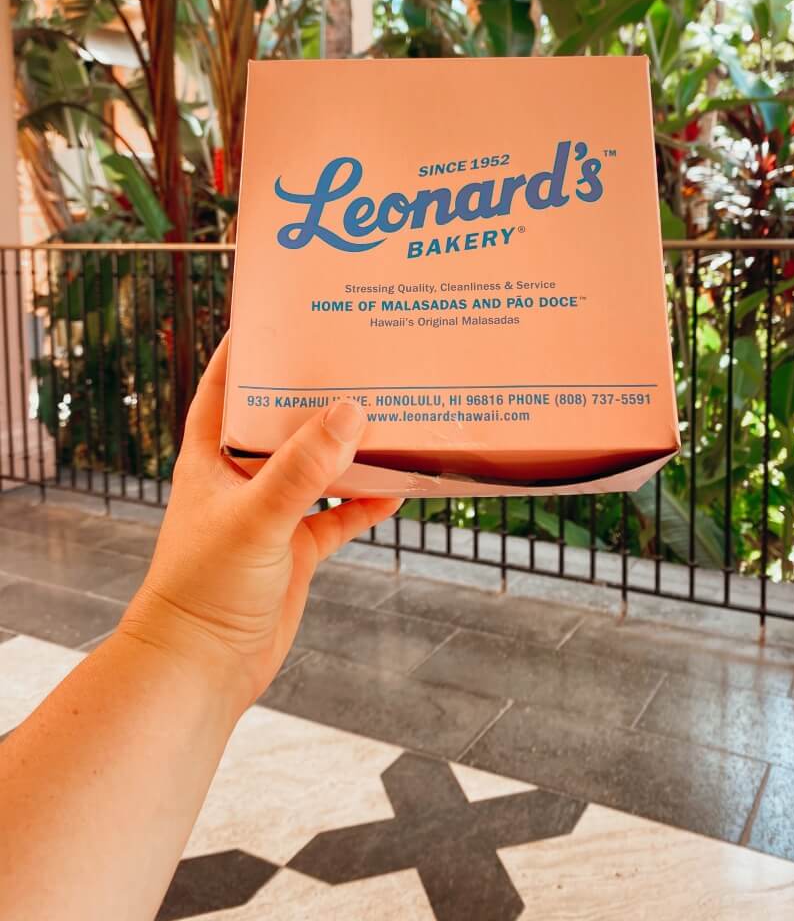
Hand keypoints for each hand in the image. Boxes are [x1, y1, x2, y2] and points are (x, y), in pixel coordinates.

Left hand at [120, 335, 402, 714]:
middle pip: (280, 423)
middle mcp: (241, 479)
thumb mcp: (254, 517)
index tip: (274, 318)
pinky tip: (398, 487)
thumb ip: (302, 469)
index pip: (221, 388)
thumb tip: (350, 413)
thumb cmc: (204, 587)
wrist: (202, 669)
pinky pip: (339, 516)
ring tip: (388, 416)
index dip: (240, 352)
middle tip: (352, 360)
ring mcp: (271, 514)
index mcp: (210, 458)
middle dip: (312, 395)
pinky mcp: (296, 549)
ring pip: (317, 468)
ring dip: (348, 448)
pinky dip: (366, 502)